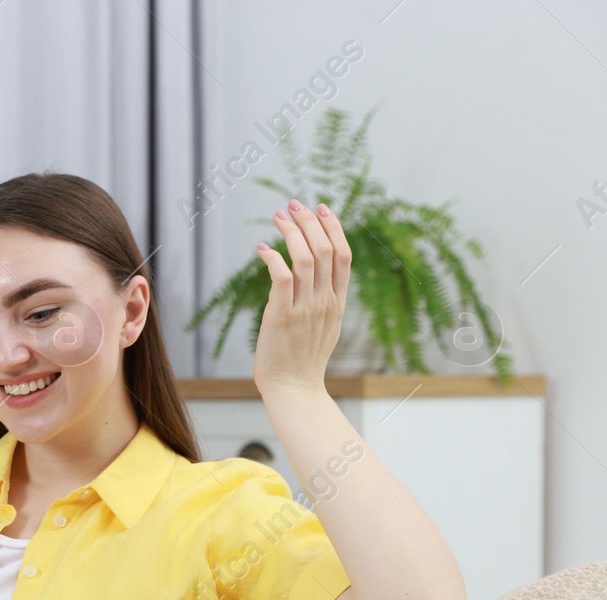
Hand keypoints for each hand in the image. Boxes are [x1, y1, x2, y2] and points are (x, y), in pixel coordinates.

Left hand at [252, 199, 351, 394]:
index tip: (322, 209)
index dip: (334, 228)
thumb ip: (325, 300)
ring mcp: (305, 308)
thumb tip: (318, 277)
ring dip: (291, 232)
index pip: (344, 255)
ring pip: (305, 258)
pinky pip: (281, 276)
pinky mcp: (282, 315)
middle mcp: (325, 301)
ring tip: (278, 217)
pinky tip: (262, 248)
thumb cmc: (304, 360)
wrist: (294, 389)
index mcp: (338, 302)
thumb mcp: (326, 326)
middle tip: (293, 204)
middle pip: (325, 249)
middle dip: (309, 221)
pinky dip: (272, 257)